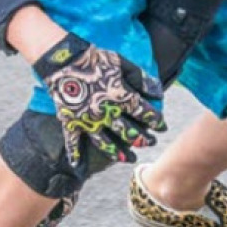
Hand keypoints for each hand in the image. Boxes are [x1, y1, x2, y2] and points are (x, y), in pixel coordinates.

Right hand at [35, 38, 166, 172]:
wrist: (63, 60)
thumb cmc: (95, 59)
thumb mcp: (122, 64)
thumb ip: (141, 79)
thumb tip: (158, 93)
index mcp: (121, 98)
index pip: (145, 113)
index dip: (157, 121)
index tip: (163, 127)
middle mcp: (107, 114)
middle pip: (129, 132)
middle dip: (142, 140)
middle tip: (150, 143)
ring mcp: (88, 121)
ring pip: (105, 143)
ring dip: (118, 153)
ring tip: (129, 159)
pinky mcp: (71, 123)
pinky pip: (72, 143)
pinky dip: (74, 155)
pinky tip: (78, 167)